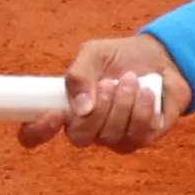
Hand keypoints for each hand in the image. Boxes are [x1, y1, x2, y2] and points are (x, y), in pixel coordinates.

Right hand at [17, 33, 187, 152]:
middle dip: (98, 108)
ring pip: (111, 135)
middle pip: (79, 137)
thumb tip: (80, 108)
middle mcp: (86, 129)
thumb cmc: (120, 57)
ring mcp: (113, 138)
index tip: (56, 114)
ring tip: (131, 79)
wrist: (160, 57)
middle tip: (110, 82)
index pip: (34, 134)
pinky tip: (147, 91)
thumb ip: (79, 75)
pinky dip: (143, 108)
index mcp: (66, 109)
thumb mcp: (94, 54)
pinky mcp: (140, 139)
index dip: (38, 131)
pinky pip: (138, 134)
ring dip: (123, 102)